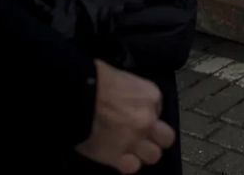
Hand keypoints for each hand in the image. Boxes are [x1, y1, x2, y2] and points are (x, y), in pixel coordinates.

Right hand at [74, 59, 175, 173]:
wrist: (77, 94)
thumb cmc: (95, 78)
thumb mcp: (122, 77)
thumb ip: (131, 92)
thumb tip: (125, 99)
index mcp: (151, 96)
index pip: (158, 110)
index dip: (147, 113)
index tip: (134, 114)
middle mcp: (148, 119)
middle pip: (166, 137)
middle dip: (156, 138)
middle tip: (143, 137)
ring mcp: (135, 139)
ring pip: (154, 155)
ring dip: (143, 153)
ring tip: (131, 150)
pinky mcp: (117, 155)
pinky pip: (132, 167)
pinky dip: (126, 164)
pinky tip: (118, 158)